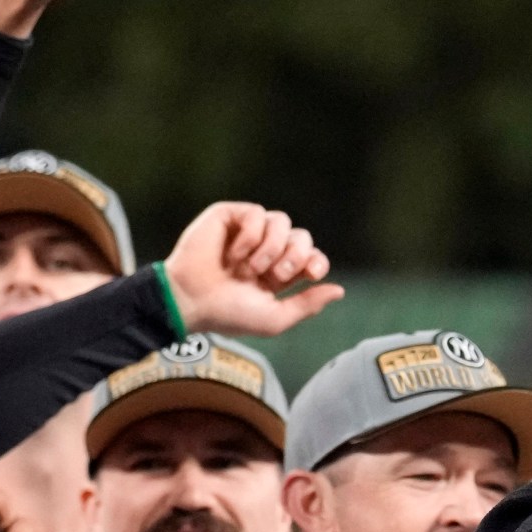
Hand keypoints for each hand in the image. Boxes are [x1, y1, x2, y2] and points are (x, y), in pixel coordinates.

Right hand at [162, 202, 344, 335]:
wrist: (191, 301)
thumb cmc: (228, 315)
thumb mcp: (274, 318)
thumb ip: (307, 305)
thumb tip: (339, 290)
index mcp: (277, 273)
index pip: (311, 257)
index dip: (316, 261)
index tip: (310, 273)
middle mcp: (265, 250)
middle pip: (302, 236)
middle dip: (294, 256)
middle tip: (274, 275)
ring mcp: (247, 232)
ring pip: (282, 221)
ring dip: (271, 248)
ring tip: (249, 268)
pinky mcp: (228, 217)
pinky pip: (256, 212)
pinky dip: (250, 236)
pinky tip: (234, 254)